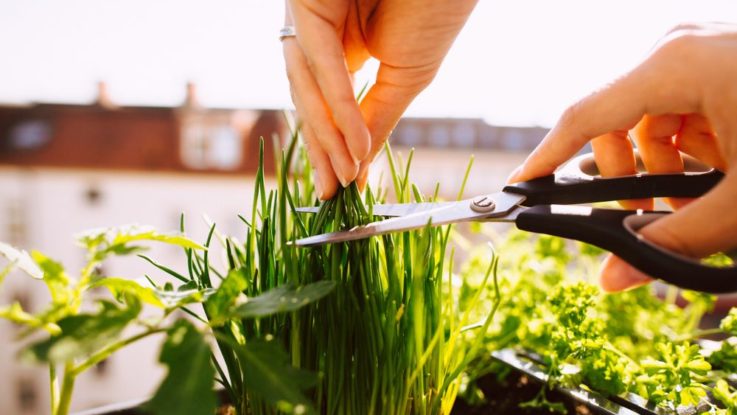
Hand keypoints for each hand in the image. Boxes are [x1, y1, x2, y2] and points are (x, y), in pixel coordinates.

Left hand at [283, 0, 477, 198]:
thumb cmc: (437, 9)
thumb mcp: (407, 78)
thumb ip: (378, 120)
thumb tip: (360, 164)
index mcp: (341, 48)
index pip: (326, 107)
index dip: (332, 149)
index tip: (339, 190)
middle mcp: (318, 33)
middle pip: (308, 101)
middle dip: (321, 150)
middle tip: (331, 194)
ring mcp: (309, 18)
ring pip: (308, 86)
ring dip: (329, 136)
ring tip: (347, 175)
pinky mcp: (308, 5)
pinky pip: (321, 63)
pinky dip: (340, 106)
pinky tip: (356, 144)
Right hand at [508, 23, 736, 291]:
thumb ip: (672, 242)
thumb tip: (613, 277)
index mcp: (675, 65)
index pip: (582, 117)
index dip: (545, 159)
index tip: (519, 190)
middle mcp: (679, 50)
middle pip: (615, 123)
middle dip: (629, 178)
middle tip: (654, 217)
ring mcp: (701, 54)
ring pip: (646, 121)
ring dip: (663, 168)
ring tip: (702, 197)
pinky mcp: (720, 64)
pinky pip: (678, 112)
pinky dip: (689, 150)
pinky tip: (722, 169)